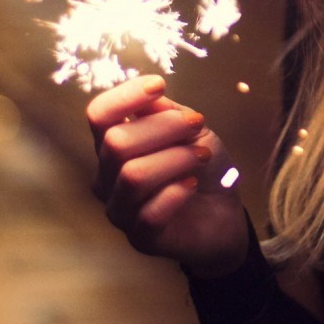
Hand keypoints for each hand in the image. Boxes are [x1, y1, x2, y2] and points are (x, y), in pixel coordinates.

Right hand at [87, 75, 248, 277]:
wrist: (224, 213)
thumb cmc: (200, 166)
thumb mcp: (190, 130)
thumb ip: (167, 113)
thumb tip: (151, 98)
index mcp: (113, 144)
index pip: (98, 115)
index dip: (124, 96)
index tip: (159, 85)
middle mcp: (107, 177)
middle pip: (116, 143)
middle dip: (164, 127)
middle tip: (198, 124)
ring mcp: (120, 210)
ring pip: (132, 176)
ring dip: (175, 159)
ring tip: (202, 156)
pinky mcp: (140, 238)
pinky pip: (148, 213)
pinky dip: (175, 193)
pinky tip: (192, 185)